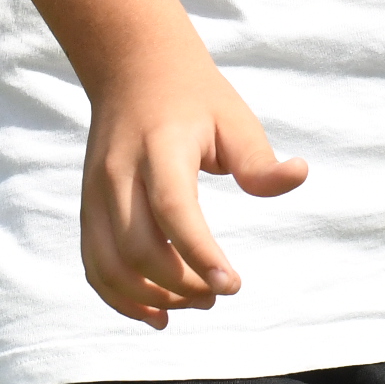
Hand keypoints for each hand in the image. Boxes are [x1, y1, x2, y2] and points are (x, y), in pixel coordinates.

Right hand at [80, 43, 308, 328]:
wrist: (133, 70)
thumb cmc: (195, 98)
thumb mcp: (234, 118)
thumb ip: (259, 158)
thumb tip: (298, 176)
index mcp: (159, 148)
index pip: (173, 210)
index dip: (199, 253)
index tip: (232, 286)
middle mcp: (118, 174)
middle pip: (138, 247)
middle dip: (180, 284)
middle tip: (219, 293)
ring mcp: (95, 194)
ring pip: (110, 264)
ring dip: (151, 297)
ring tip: (195, 303)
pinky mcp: (87, 209)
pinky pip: (94, 266)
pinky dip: (120, 298)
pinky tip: (158, 313)